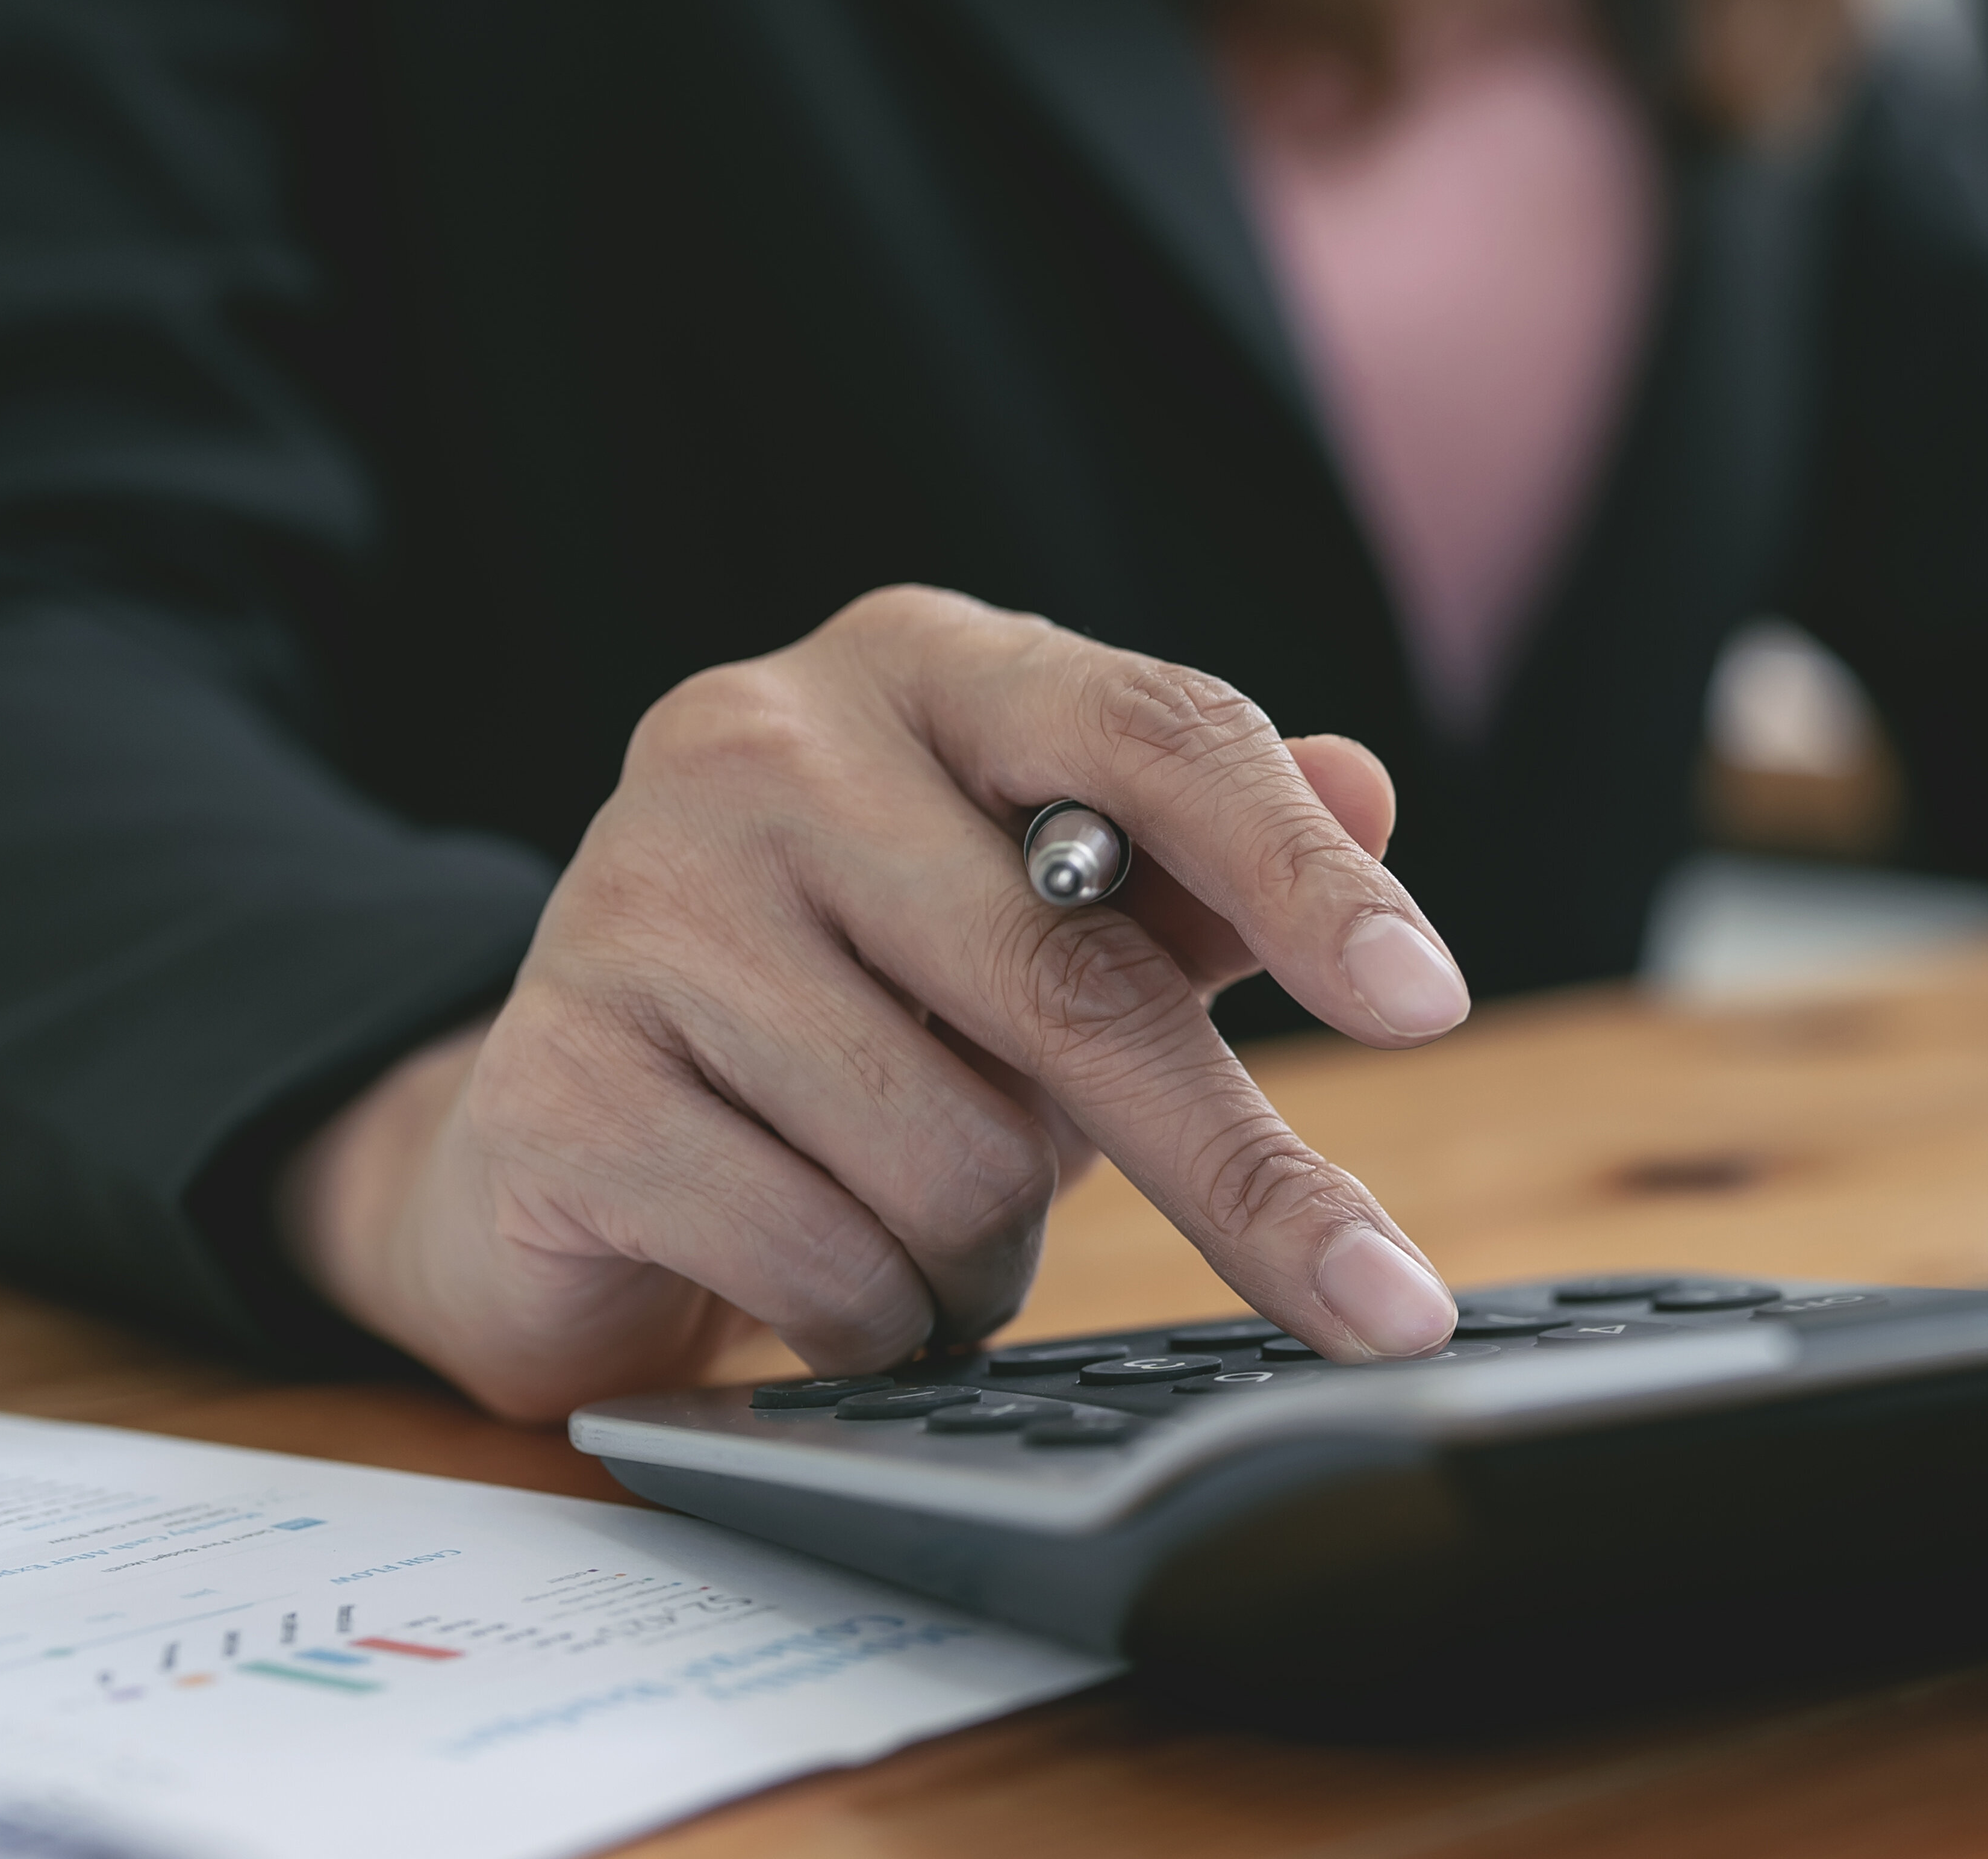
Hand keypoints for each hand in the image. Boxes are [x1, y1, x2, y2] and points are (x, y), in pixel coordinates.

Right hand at [278, 586, 1471, 1418]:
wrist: (563, 1130)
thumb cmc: (863, 1011)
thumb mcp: (1046, 925)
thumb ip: (1201, 868)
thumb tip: (1367, 786)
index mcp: (920, 669)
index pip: (1155, 734)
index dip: (1303, 878)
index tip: (1427, 1004)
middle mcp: (761, 745)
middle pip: (1076, 988)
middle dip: (1243, 1178)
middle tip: (1383, 1310)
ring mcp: (635, 903)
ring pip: (953, 1161)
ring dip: (992, 1256)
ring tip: (933, 1230)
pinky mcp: (560, 1085)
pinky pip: (823, 1263)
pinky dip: (874, 1318)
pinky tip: (829, 1278)